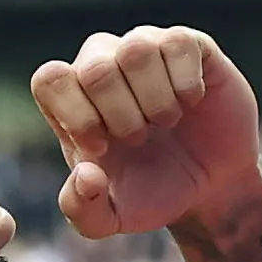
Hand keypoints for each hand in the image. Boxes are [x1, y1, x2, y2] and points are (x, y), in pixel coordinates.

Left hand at [31, 26, 261, 241]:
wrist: (212, 186)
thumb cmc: (153, 192)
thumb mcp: (112, 217)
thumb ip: (82, 209)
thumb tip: (86, 173)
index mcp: (72, 99)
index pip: (50, 79)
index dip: (76, 115)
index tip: (103, 149)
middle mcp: (102, 64)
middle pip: (94, 68)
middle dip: (122, 116)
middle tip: (140, 138)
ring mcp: (144, 47)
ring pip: (136, 49)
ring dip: (156, 100)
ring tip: (166, 121)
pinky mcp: (186, 44)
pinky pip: (178, 43)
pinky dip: (187, 84)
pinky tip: (191, 102)